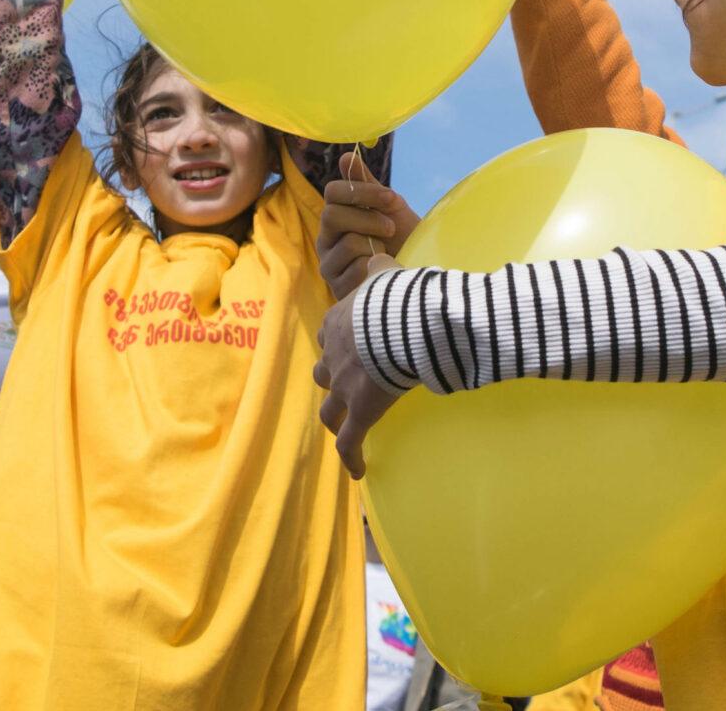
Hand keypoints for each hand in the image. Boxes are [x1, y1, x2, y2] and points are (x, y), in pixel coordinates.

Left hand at [312, 265, 404, 477]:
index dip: (339, 343)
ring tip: (345, 428)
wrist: (400, 325)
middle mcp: (334, 357)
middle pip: (324, 373)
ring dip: (336, 418)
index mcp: (338, 324)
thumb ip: (379, 266)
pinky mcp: (361, 411)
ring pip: (331, 409)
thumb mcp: (384, 274)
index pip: (329, 335)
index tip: (350, 346)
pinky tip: (358, 472)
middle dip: (333, 378)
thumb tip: (379, 253)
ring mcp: (345, 387)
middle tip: (347, 385)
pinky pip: (351, 442)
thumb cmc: (395, 297)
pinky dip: (352, 458)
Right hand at [318, 149, 416, 298]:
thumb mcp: (389, 208)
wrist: (414, 272)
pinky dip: (376, 269)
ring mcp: (329, 264)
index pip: (332, 192)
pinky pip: (356, 270)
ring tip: (386, 253)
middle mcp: (326, 239)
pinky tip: (382, 271)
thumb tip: (347, 155)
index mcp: (335, 215)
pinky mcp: (338, 288)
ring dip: (376, 246)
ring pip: (348, 244)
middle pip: (332, 216)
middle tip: (391, 227)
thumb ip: (366, 185)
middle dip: (369, 219)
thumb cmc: (401, 237)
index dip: (362, 192)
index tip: (391, 197)